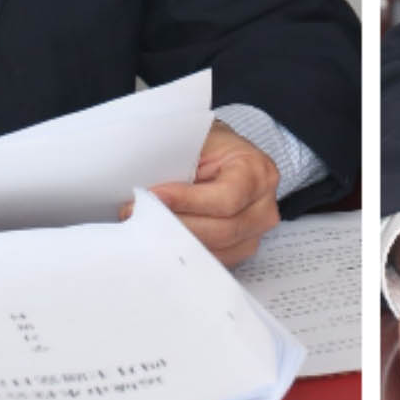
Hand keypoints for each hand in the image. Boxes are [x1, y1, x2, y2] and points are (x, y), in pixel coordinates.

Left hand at [142, 120, 280, 265]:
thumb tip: (147, 192)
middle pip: (221, 231)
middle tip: (136, 214)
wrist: (220, 156)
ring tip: (143, 226)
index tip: (154, 197)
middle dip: (175, 224)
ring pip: (214, 250)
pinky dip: (183, 251)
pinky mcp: (239, 250)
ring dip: (175, 240)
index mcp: (258, 172)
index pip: (227, 198)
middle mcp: (264, 207)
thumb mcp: (196, 140)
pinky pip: (210, 259)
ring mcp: (254, 233)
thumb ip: (177, 162)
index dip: (189, 201)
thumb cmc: (208, 146)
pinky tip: (159, 239)